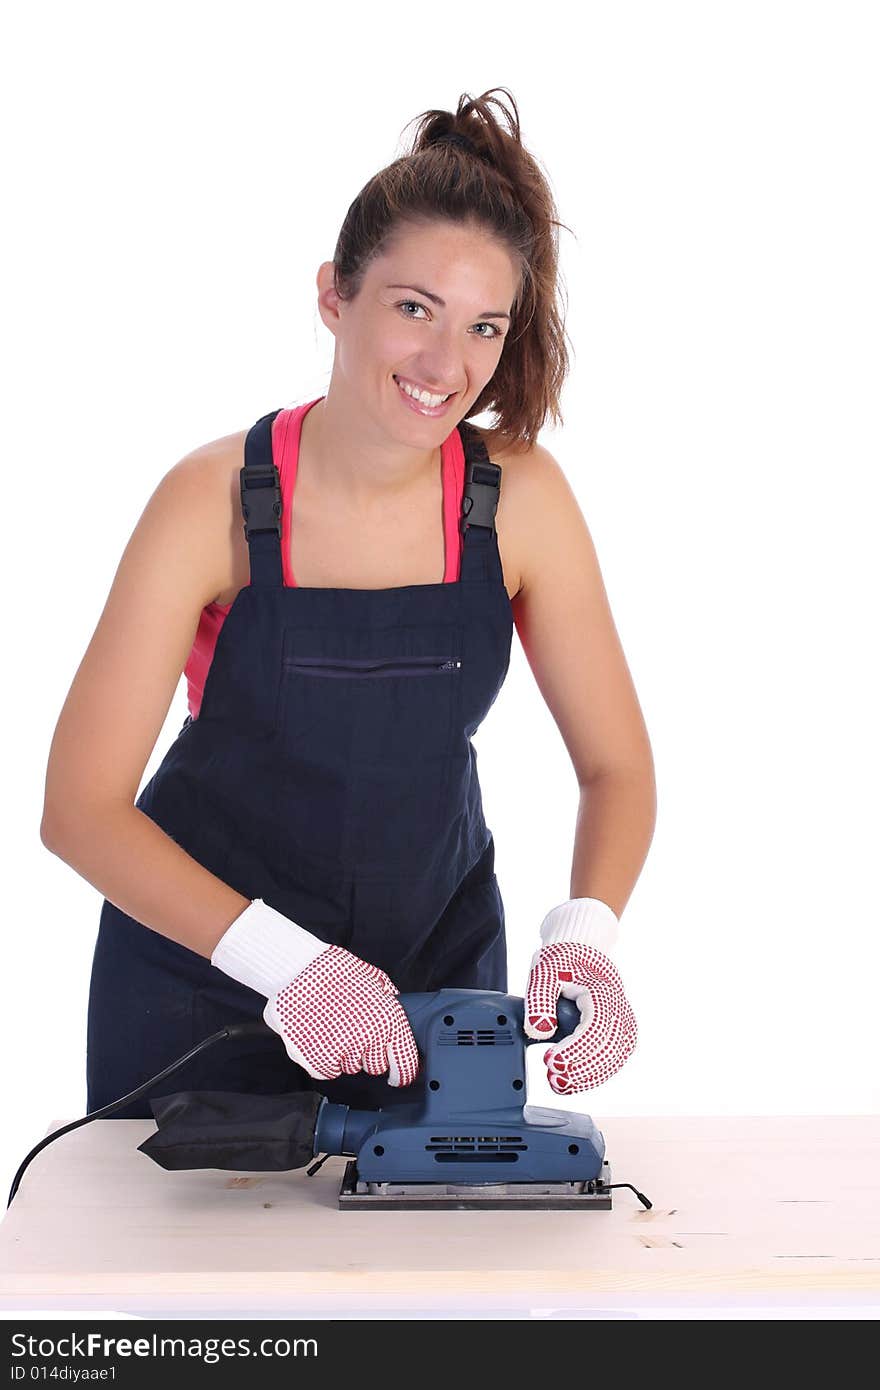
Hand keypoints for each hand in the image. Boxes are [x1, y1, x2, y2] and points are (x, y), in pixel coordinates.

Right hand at [264, 944, 419, 1084]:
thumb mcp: (374, 980)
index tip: (399, 1076)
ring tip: (331, 1026)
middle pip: (376, 1067)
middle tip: (353, 1029)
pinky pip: (327, 1071)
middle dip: (368, 1052)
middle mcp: (368, 1038)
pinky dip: (323, 1059)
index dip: (403, 1072)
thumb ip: (389, 1004)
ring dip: (344, 1054)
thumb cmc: (336, 970)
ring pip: (350, 1068)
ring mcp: (341, 1051)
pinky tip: (318, 1036)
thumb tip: (396, 1022)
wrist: (297, 968)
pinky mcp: (315, 1060)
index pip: (404, 1063)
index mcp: (388, 1019)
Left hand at [523, 897, 636, 1093]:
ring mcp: (623, 1023)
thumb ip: (539, 1001)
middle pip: (607, 1049)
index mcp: (602, 993)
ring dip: (588, 1077)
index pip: (594, 1029)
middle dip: (580, 1070)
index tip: (551, 1061)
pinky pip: (613, 1059)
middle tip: (553, 1078)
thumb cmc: (563, 960)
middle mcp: (619, 1010)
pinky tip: (574, 1081)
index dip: (575, 1050)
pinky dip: (594, 1074)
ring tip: (560, 1084)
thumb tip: (540, 1030)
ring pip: (613, 1060)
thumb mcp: (544, 972)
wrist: (581, 952)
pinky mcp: (621, 1034)